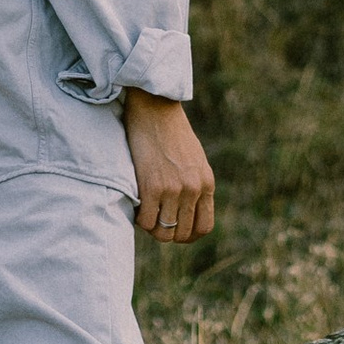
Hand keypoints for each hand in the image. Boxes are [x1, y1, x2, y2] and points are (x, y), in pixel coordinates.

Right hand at [124, 89, 215, 242]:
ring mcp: (173, 189)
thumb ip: (194, 184)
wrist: (154, 107)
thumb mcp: (194, 159)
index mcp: (206, 183)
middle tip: (155, 221)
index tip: (176, 231)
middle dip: (168, 233)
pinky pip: (146, 222)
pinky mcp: (152, 187)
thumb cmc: (171, 131)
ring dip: (152, 228)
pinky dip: (140, 220)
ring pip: (163, 232)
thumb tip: (186, 209)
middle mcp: (193, 189)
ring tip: (145, 214)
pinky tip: (137, 207)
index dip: (189, 236)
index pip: (204, 227)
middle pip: (183, 234)